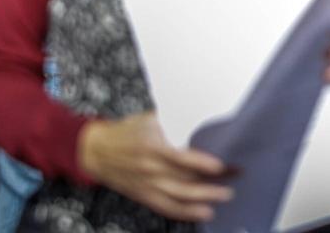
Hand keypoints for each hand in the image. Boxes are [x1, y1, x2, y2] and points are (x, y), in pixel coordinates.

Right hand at [78, 112, 232, 221]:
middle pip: (185, 179)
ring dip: (204, 198)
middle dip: (212, 180)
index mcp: (151, 147)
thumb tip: (200, 117)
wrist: (94, 151)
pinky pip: (166, 207)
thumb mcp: (148, 119)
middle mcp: (149, 169)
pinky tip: (204, 212)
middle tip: (235, 176)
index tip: (221, 165)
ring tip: (225, 196)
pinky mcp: (143, 196)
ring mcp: (146, 185)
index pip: (180, 158)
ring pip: (179, 196)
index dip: (202, 163)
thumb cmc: (125, 131)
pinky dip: (185, 212)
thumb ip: (172, 121)